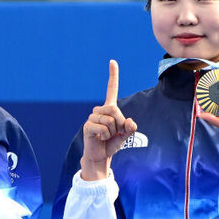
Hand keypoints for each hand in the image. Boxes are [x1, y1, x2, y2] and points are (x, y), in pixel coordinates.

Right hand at [79, 60, 136, 180]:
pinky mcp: (88, 126)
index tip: (112, 62)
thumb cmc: (112, 143)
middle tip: (116, 132)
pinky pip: (103, 128)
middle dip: (119, 123)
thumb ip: (131, 128)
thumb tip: (129, 122)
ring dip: (112, 131)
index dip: (112, 76)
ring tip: (107, 136)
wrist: (101, 156)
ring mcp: (92, 118)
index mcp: (109, 109)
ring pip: (109, 120)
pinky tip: (100, 138)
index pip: (111, 89)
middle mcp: (99, 110)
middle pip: (114, 109)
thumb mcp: (126, 135)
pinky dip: (106, 136)